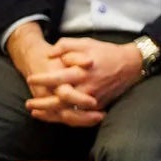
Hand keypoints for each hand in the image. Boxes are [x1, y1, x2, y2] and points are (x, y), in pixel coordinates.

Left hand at [24, 37, 142, 124]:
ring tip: (37, 113)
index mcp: (82, 72)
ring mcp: (94, 99)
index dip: (43, 79)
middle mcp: (87, 87)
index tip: (31, 79)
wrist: (131, 64)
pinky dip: (65, 117)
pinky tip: (54, 115)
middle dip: (43, 104)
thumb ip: (66, 46)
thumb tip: (50, 53)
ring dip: (51, 114)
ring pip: (69, 112)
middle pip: (60, 101)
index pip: (58, 78)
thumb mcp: (86, 43)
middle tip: (29, 103)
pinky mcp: (99, 105)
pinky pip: (80, 115)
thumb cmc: (106, 52)